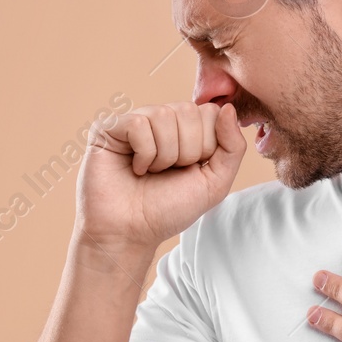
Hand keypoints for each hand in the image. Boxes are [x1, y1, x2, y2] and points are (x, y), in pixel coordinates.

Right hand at [75, 102, 244, 256]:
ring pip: (164, 115)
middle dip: (187, 151)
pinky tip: (135, 168)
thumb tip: (227, 108)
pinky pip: (139, 123)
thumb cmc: (169, 209)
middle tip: (169, 172)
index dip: (207, 146)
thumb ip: (233, 148)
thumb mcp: (215, 183)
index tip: (191, 169)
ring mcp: (134, 120)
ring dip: (164, 155)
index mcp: (187, 129)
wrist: (130, 233)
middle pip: (189, 111)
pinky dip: (144, 153)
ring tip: (152, 172)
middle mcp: (161, 120)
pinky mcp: (108, 127)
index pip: (211, 111)